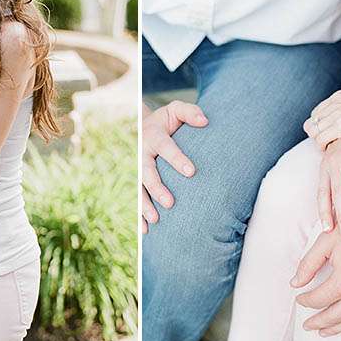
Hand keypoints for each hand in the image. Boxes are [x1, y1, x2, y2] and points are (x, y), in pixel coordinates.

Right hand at [141, 101, 207, 233]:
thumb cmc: (167, 121)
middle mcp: (142, 153)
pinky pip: (135, 197)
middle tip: (170, 203)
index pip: (166, 148)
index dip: (177, 159)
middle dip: (157, 188)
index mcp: (153, 135)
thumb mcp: (176, 110)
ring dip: (145, 205)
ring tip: (156, 220)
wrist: (143, 125)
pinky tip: (146, 231)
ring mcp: (136, 167)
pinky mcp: (135, 179)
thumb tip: (205, 120)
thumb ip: (190, 113)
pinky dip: (139, 214)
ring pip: (138, 188)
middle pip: (146, 171)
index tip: (191, 172)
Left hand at [292, 198, 340, 336]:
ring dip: (336, 329)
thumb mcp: (327, 241)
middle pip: (334, 317)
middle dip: (317, 322)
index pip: (318, 299)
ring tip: (323, 332)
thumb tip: (295, 283)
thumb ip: (308, 264)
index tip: (299, 297)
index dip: (305, 300)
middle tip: (307, 326)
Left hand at [304, 88, 340, 149]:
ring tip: (325, 148)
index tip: (325, 132)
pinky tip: (329, 151)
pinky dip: (321, 146)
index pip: (318, 110)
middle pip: (313, 120)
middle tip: (323, 143)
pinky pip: (320, 139)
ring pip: (314, 130)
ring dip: (318, 141)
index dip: (319, 123)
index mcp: (340, 96)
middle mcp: (336, 103)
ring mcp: (337, 114)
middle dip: (316, 133)